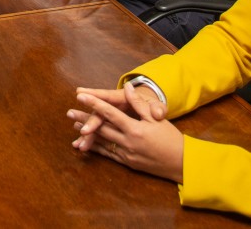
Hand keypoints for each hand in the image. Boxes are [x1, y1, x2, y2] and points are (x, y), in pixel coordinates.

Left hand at [68, 84, 182, 183]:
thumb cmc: (171, 138)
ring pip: (102, 142)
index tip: (81, 96)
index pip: (110, 113)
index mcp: (135, 128)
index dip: (94, 104)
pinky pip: (108, 154)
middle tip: (69, 112)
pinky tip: (87, 143)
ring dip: (87, 133)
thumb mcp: (157, 118)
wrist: (181, 163)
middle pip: (101, 128)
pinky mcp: (127, 163)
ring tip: (74, 125)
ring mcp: (126, 154)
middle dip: (84, 119)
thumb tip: (128, 86)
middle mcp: (128, 142)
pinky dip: (96, 148)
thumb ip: (139, 103)